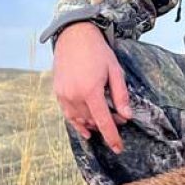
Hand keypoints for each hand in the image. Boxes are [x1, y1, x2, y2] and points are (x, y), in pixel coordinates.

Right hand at [52, 22, 131, 152]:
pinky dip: (77, 122)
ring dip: (92, 124)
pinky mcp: (57, 92)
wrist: (74, 35)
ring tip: (104, 122)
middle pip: (92, 121)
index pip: (103, 122)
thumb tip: (127, 116)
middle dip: (107, 125)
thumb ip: (121, 95)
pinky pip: (68, 114)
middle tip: (120, 118)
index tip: (119, 149)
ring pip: (79, 119)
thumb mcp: (115, 71)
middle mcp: (74, 95)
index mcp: (90, 91)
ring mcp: (63, 94)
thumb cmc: (98, 52)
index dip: (112, 137)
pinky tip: (86, 129)